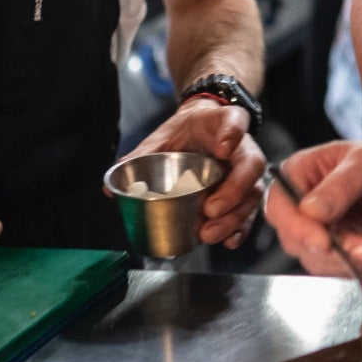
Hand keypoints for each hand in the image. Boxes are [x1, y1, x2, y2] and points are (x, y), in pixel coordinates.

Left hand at [123, 97, 264, 246]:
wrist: (202, 130)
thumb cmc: (187, 131)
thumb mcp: (163, 136)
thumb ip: (139, 157)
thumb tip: (109, 187)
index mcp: (224, 122)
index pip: (235, 121)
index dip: (232, 134)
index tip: (223, 147)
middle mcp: (243, 147)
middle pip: (250, 167)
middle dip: (233, 192)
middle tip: (211, 209)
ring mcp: (246, 172)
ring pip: (251, 194)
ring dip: (234, 217)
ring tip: (210, 232)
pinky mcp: (244, 194)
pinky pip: (249, 213)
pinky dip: (240, 229)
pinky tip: (228, 241)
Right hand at [264, 138, 361, 275]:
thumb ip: (340, 186)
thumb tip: (311, 212)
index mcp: (298, 176)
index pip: (279, 208)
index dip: (297, 229)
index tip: (323, 241)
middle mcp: (304, 208)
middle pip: (298, 243)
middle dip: (335, 252)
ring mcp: (323, 232)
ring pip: (324, 262)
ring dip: (357, 259)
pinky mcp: (343, 250)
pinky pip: (350, 269)